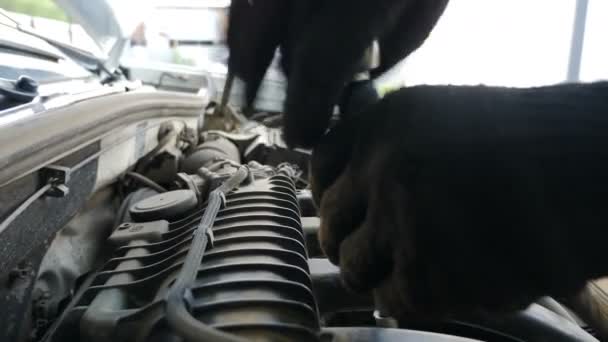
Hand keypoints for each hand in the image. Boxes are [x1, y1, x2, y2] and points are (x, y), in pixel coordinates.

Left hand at [310, 86, 594, 318]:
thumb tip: (347, 184)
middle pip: (332, 224)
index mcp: (382, 126)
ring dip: (375, 271)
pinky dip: (407, 297)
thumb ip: (388, 144)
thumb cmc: (527, 143)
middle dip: (348, 238)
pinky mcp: (429, 277)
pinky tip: (439, 282)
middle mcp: (382, 171)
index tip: (343, 211)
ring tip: (412, 265)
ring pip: (354, 266)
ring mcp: (402, 224)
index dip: (330, 195)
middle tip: (371, 248)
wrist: (589, 172)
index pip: (320, 168)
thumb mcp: (441, 115)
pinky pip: (390, 299)